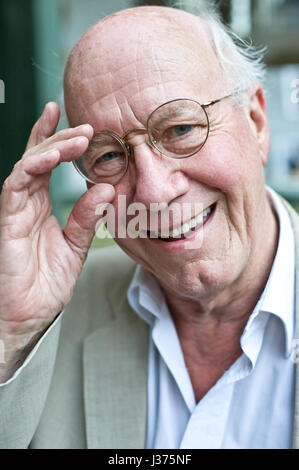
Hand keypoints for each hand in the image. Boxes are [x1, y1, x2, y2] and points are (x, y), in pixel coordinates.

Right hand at [0, 102, 114, 374]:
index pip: (49, 165)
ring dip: (50, 146)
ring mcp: (16, 210)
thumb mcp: (75, 246)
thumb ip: (87, 217)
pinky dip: (32, 167)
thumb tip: (105, 188)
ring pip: (27, 165)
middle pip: (38, 158)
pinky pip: (16, 186)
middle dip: (59, 136)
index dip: (60, 141)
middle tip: (85, 126)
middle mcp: (27, 204)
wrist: (27, 316)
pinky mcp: (7, 221)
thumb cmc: (46, 284)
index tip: (81, 125)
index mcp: (42, 207)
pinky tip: (51, 156)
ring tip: (76, 137)